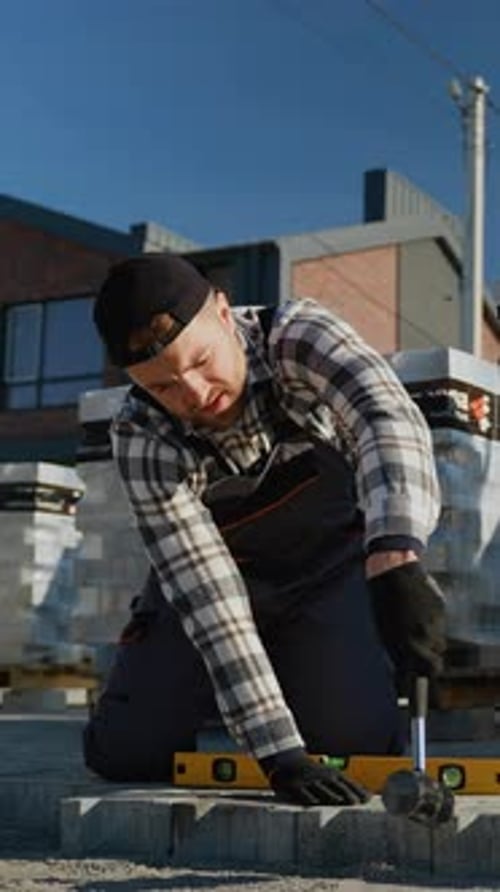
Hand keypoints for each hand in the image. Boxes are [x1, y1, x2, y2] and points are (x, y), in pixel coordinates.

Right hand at [262, 751, 370, 806]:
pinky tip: (314, 802)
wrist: (291, 763)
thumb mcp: (333, 776)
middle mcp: (323, 776)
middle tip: (357, 802)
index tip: (369, 799)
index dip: (358, 790)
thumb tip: (369, 796)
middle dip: (347, 792)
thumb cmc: (317, 774)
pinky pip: (304, 792)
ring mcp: (310, 781)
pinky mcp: (297, 786)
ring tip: (338, 800)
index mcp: (333, 774)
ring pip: (321, 788)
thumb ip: (349, 786)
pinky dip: (309, 796)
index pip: (348, 782)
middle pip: (337, 785)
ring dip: (330, 794)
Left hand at [369, 561, 446, 684]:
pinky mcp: (441, 610)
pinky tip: (419, 611)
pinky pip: (440, 626)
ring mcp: (434, 623)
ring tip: (414, 626)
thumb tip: (405, 672)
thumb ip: (398, 652)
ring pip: (438, 643)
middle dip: (430, 664)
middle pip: (435, 662)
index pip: (422, 675)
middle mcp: (422, 636)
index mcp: (405, 644)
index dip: (426, 687)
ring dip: (430, 642)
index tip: (431, 697)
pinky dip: (432, 624)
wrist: (393, 572)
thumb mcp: (385, 632)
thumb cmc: (383, 603)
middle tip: (424, 661)